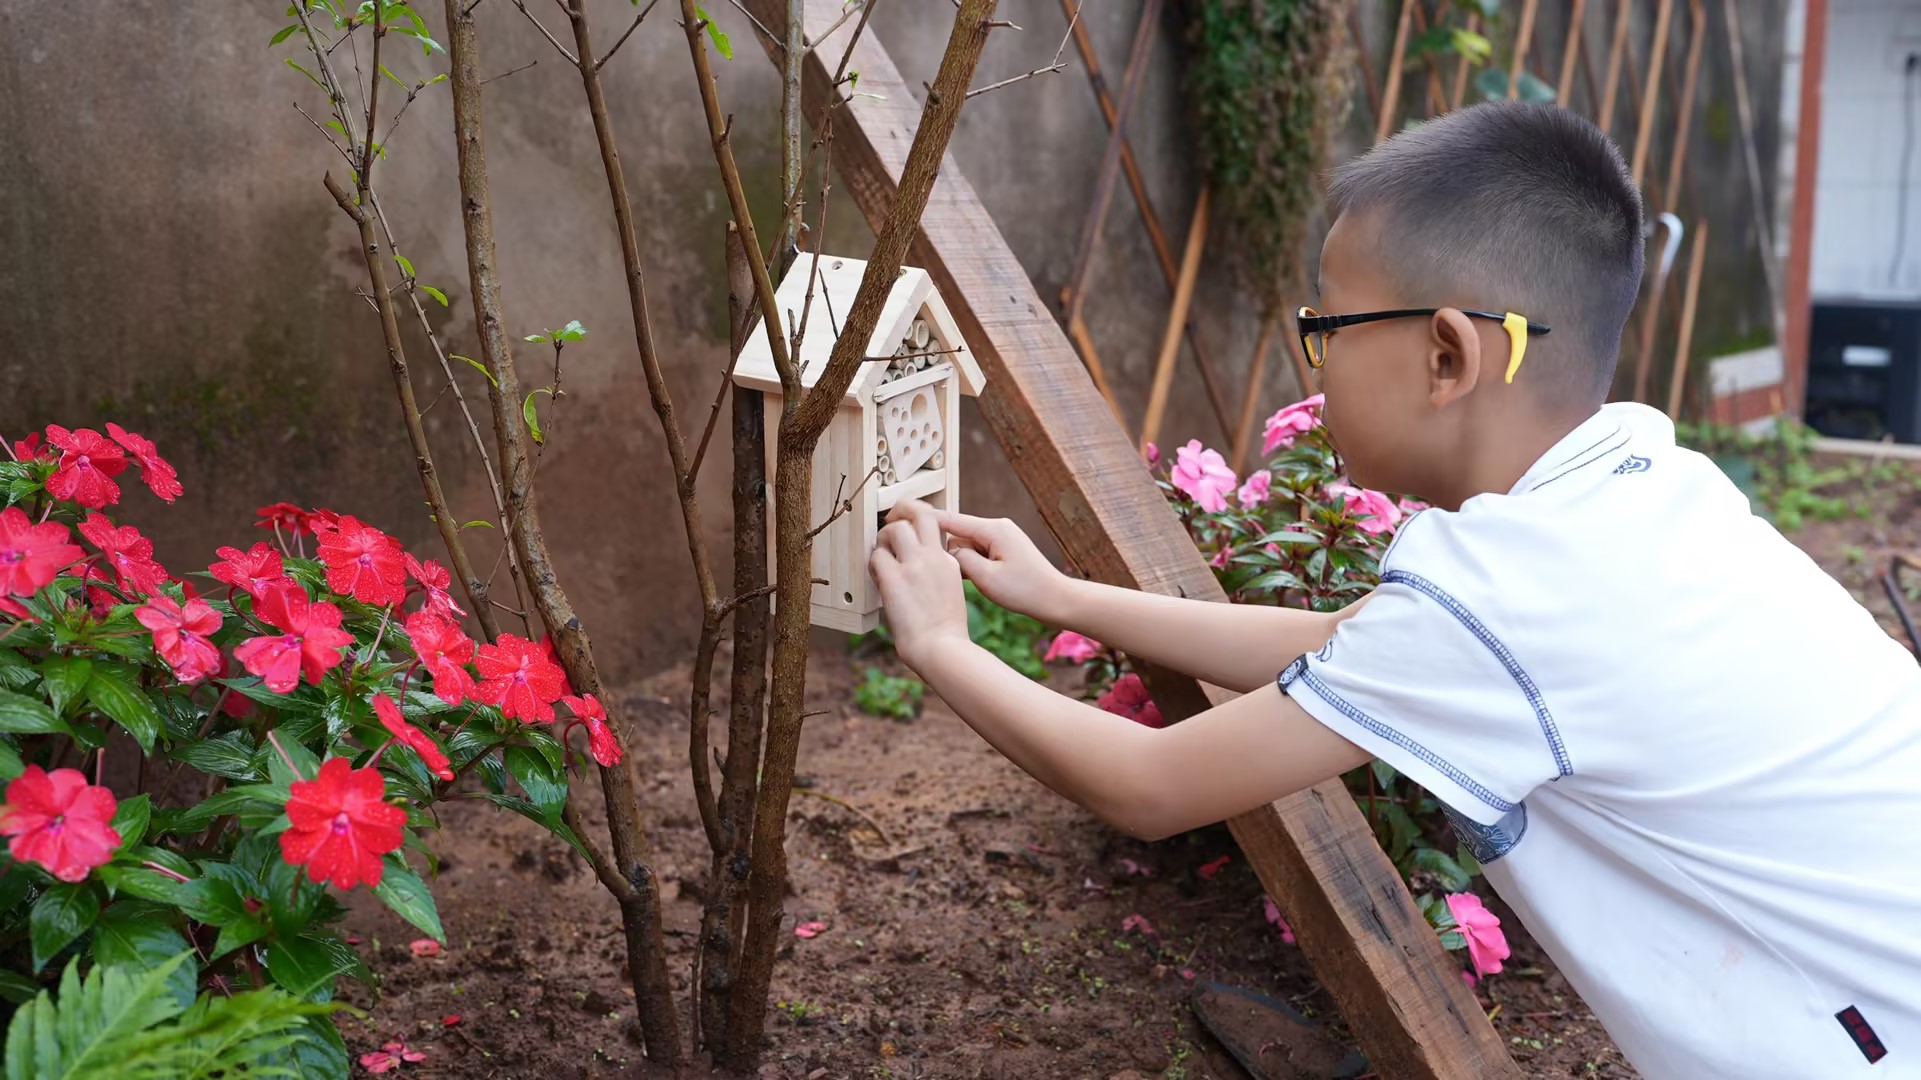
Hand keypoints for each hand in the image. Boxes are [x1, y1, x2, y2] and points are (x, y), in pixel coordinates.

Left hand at [870, 502, 970, 669]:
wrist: (941, 648)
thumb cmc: (946, 631)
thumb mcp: (952, 591)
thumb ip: (940, 572)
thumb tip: (922, 570)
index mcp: (949, 560)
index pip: (935, 525)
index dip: (919, 523)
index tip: (909, 529)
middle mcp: (933, 557)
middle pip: (919, 512)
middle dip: (902, 511)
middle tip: (891, 521)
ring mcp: (914, 565)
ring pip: (895, 528)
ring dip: (883, 537)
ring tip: (882, 552)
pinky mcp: (894, 579)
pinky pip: (876, 556)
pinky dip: (873, 563)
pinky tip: (877, 576)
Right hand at [906, 504, 1073, 625]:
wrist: (1056, 598)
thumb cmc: (1027, 591)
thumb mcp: (987, 579)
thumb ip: (961, 560)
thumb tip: (945, 550)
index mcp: (992, 530)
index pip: (948, 519)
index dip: (920, 518)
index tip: (897, 517)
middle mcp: (997, 527)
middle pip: (955, 529)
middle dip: (939, 543)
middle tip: (917, 548)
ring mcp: (1001, 536)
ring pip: (965, 541)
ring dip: (955, 555)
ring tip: (947, 568)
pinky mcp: (1003, 548)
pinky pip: (976, 549)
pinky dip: (967, 560)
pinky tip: (965, 576)